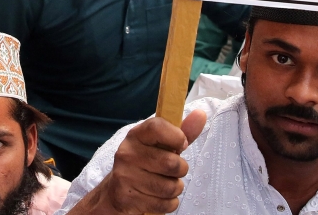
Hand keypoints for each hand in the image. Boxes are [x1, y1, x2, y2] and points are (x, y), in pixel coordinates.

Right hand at [69, 110, 206, 214]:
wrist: (116, 192)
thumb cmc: (146, 165)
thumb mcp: (161, 146)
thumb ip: (182, 132)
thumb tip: (201, 114)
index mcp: (136, 135)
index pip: (157, 127)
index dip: (176, 137)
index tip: (181, 145)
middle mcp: (127, 152)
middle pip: (171, 163)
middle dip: (180, 170)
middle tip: (173, 171)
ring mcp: (125, 175)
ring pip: (170, 187)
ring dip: (174, 189)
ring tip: (164, 184)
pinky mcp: (127, 198)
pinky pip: (164, 204)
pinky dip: (167, 204)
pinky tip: (156, 198)